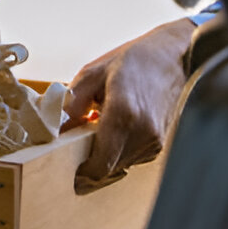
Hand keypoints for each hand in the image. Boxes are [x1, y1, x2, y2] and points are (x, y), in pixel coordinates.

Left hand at [62, 18, 195, 186]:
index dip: (82, 172)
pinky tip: (116, 128)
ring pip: (120, 165)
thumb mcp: (92, 74)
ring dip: (105, 155)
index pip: (100, 165)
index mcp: (123, 113)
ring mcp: (155, 140)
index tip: (68, 164)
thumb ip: (70, 104)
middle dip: (90, 161)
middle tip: (77, 144)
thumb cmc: (133, 60)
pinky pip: (132, 157)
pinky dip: (120, 149)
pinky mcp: (161, 142)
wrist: (172, 56)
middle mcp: (143, 132)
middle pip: (108, 169)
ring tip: (99, 129)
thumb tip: (55, 131)